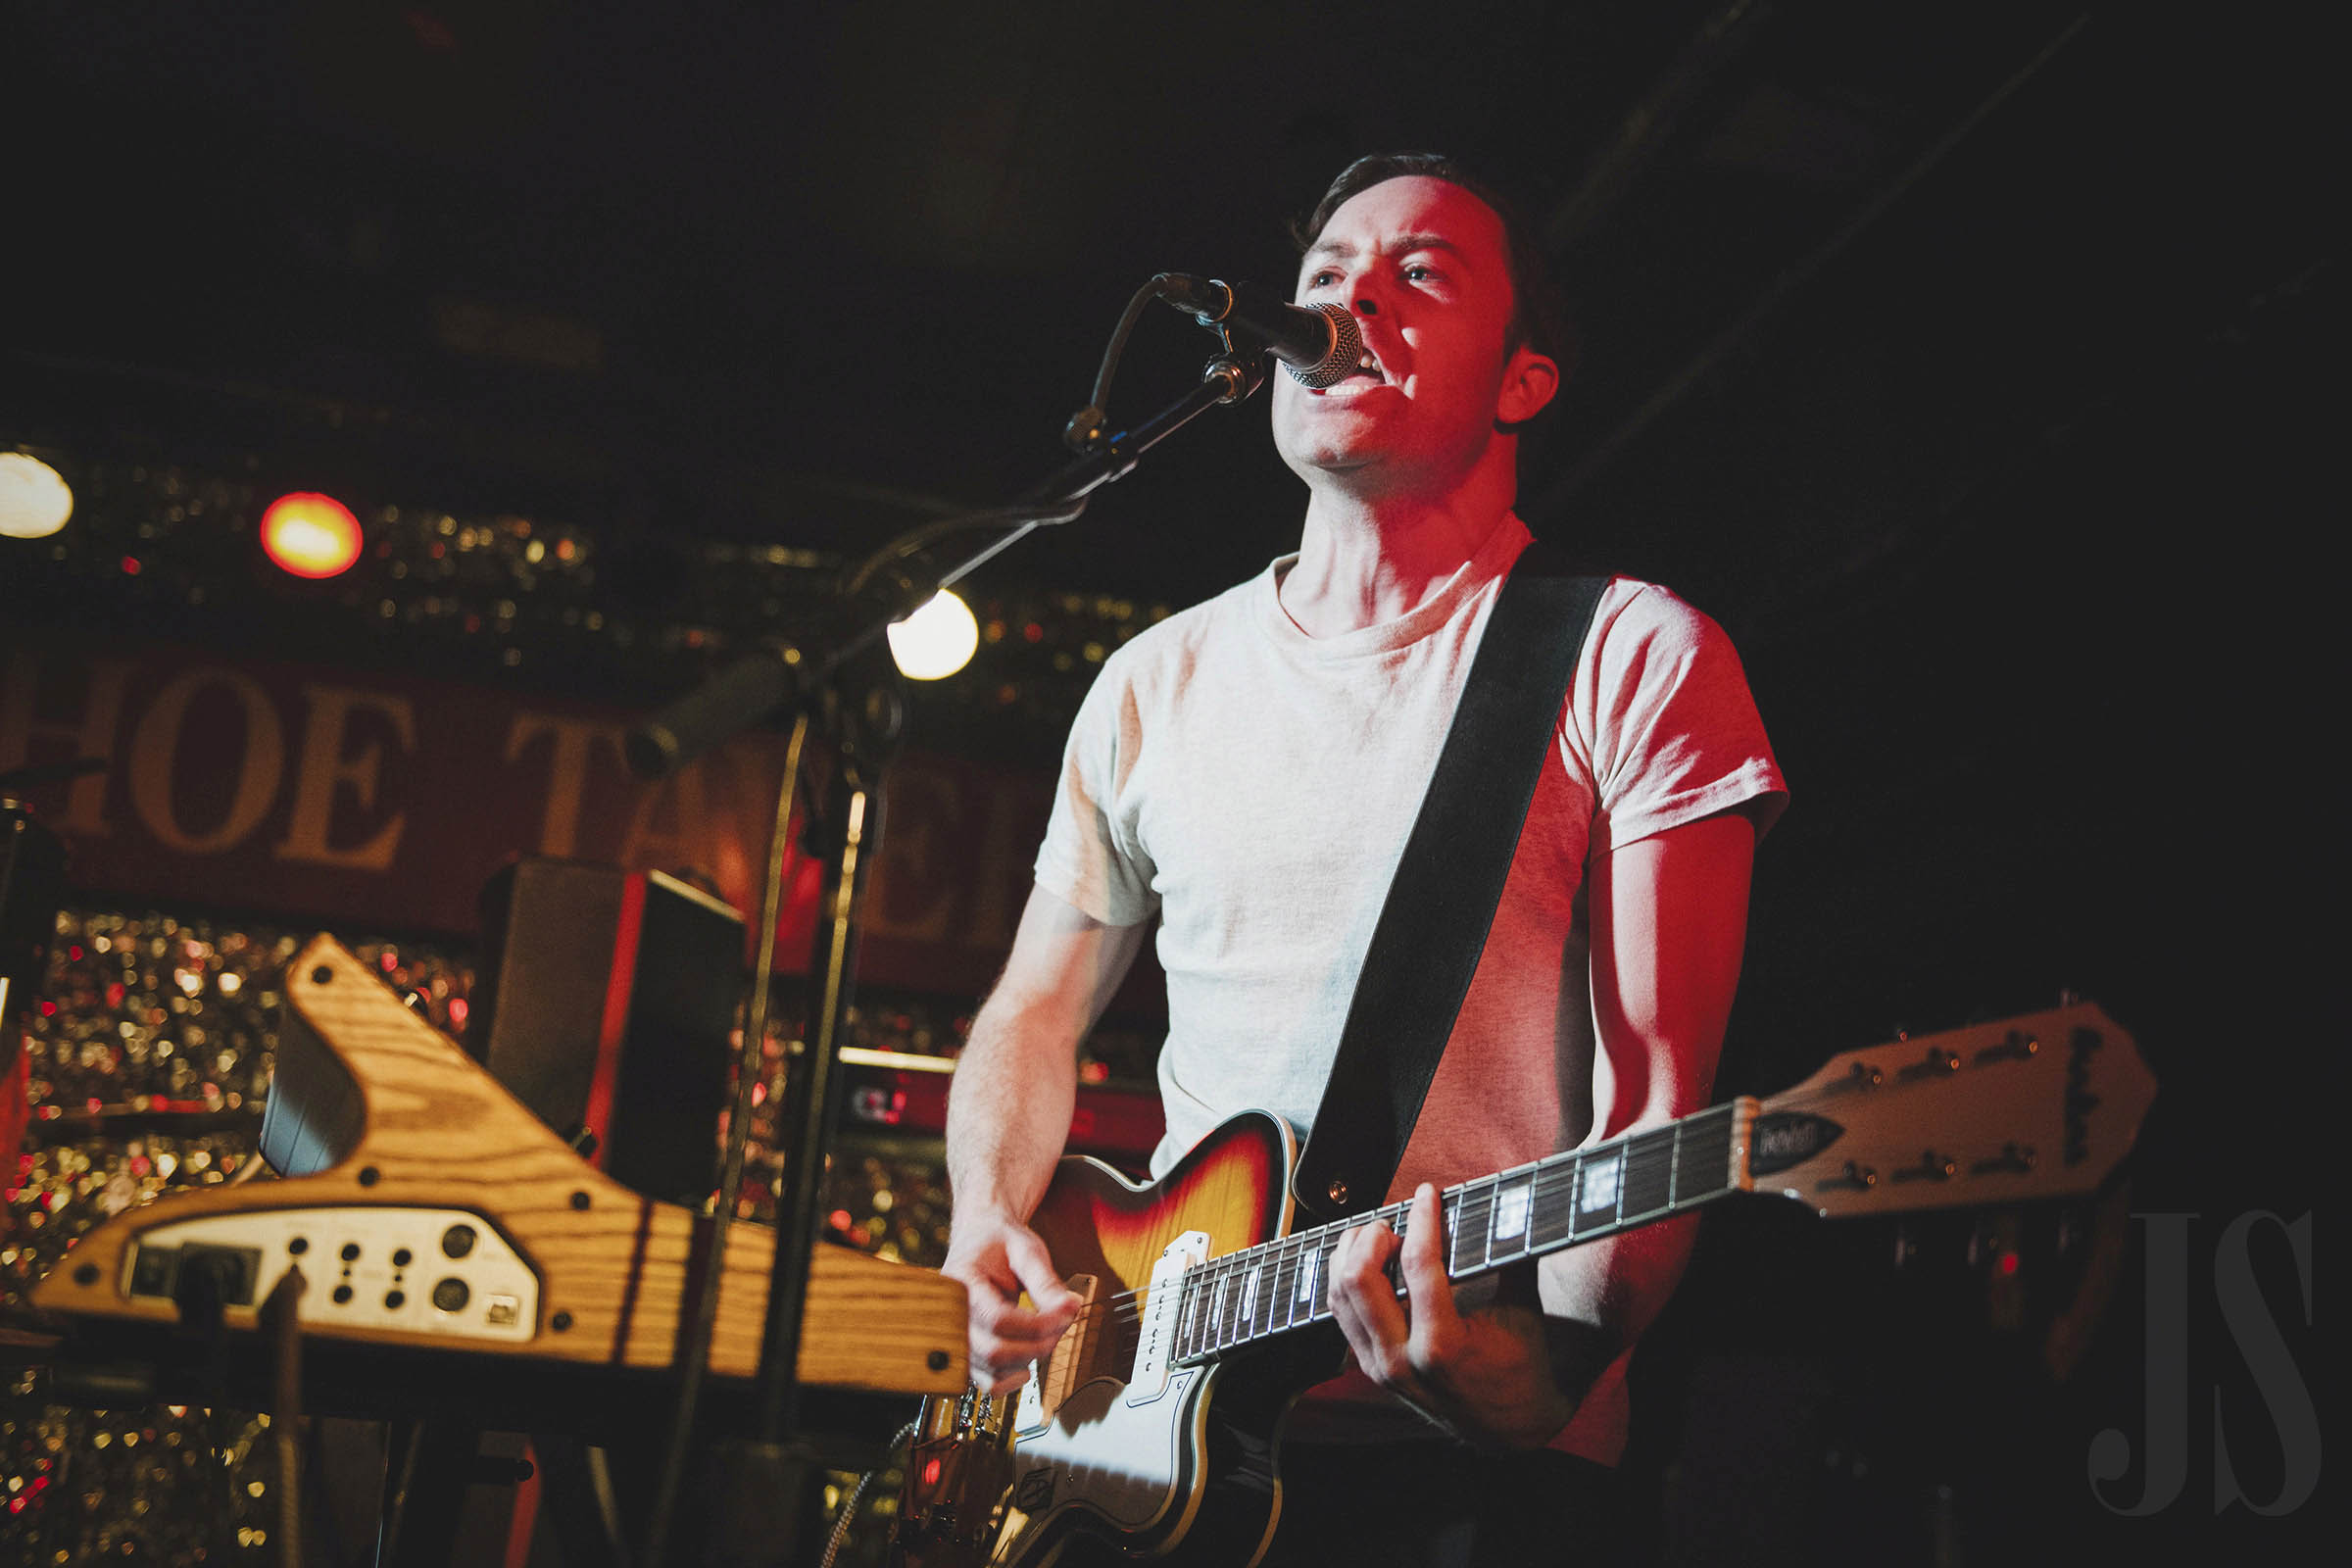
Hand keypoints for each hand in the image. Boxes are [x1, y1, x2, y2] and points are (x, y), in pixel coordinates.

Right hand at [941, 1207, 1081, 1392]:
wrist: (980, 1242)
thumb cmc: (999, 1243)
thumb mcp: (1026, 1250)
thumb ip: (1045, 1280)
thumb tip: (1070, 1307)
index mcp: (960, 1283)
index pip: (998, 1318)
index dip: (1039, 1323)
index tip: (1068, 1312)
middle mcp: (950, 1315)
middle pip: (994, 1351)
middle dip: (1038, 1343)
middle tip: (1062, 1324)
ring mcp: (955, 1338)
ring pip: (992, 1371)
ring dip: (1029, 1359)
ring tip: (1047, 1335)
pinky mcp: (967, 1354)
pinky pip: (986, 1383)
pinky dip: (1012, 1379)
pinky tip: (1027, 1361)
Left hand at [1326, 1183, 1577, 1448]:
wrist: (1509, 1426)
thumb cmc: (1523, 1361)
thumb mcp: (1523, 1308)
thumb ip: (1511, 1254)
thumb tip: (1511, 1198)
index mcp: (1444, 1346)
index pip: (1419, 1265)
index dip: (1423, 1219)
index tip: (1428, 1192)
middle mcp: (1403, 1360)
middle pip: (1359, 1279)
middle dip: (1373, 1238)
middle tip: (1395, 1223)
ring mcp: (1381, 1368)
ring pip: (1340, 1296)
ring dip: (1351, 1255)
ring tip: (1377, 1236)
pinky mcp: (1370, 1369)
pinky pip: (1340, 1314)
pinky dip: (1345, 1279)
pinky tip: (1363, 1259)